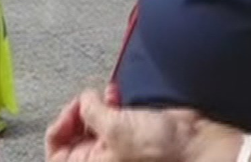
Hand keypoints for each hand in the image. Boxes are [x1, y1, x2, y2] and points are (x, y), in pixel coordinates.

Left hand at [46, 90, 200, 161]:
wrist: (193, 144)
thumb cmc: (157, 149)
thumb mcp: (114, 128)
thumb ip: (89, 111)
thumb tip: (83, 101)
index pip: (57, 153)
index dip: (59, 129)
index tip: (73, 111)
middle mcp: (101, 159)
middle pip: (72, 137)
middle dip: (77, 114)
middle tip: (85, 101)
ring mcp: (115, 148)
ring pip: (90, 125)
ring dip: (93, 106)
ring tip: (103, 96)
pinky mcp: (129, 134)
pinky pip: (109, 118)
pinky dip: (108, 104)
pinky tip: (114, 95)